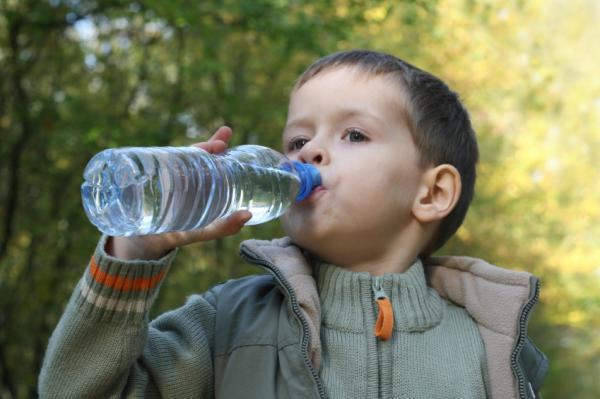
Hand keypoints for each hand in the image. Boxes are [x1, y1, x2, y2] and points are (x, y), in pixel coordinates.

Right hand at [106, 126, 251, 259]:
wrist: (143, 245)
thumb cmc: (176, 234)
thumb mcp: (203, 231)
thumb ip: (224, 227)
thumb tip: (249, 215)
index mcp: (190, 180)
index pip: (203, 157)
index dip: (213, 144)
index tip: (225, 136)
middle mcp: (174, 175)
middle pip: (188, 154)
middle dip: (204, 146)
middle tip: (218, 144)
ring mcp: (156, 179)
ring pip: (168, 159)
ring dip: (180, 152)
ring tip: (197, 151)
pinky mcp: (137, 186)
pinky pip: (140, 171)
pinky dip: (141, 162)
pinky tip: (145, 158)